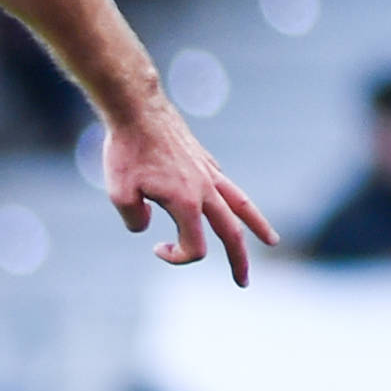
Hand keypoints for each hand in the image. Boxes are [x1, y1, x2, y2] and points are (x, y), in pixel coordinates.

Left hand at [102, 107, 276, 285]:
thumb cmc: (126, 150)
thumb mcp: (118, 193)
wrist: (137, 109)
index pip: (196, 248)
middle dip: (239, 260)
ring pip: (241, 204)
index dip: (177, 257)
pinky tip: (233, 206)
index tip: (156, 247)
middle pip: (231, 232)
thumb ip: (133, 220)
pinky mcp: (205, 160)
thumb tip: (147, 230)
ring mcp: (208, 173)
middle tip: (243, 282)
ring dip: (257, 225)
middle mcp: (205, 189)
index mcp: (187, 202)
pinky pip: (227, 185)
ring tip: (271, 241)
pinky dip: (234, 200)